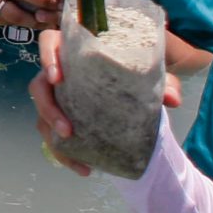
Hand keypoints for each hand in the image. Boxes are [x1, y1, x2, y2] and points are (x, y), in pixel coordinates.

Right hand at [29, 23, 183, 174]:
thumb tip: (173, 99)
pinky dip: (66, 155)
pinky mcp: (59, 121)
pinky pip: (52, 138)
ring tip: (74, 152)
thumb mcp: (150, 78)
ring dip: (52, 133)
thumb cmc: (132, 77)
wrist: (132, 100)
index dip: (47, 58)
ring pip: (41, 114)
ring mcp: (57, 99)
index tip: (58, 78)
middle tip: (67, 129)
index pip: (50, 43)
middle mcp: (59, 74)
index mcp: (75, 53)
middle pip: (39, 85)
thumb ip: (163, 83)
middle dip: (48, 108)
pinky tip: (84, 169)